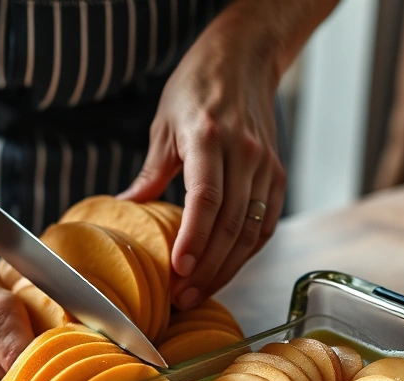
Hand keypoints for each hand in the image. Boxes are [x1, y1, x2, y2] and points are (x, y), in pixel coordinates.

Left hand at [120, 0, 334, 309]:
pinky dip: (247, 251)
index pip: (205, 199)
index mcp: (209, 137)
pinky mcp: (277, 174)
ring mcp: (266, 165)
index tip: (179, 270)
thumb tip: (126, 209)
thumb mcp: (164, 124)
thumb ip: (150, 173)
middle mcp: (244, 152)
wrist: (244, 59)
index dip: (193, 239)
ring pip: (251, 230)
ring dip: (226, 268)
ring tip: (199, 293)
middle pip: (229, 224)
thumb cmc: (197, 87)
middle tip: (182, 298)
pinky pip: (265, 223)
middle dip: (206, 267)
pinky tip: (226, 269)